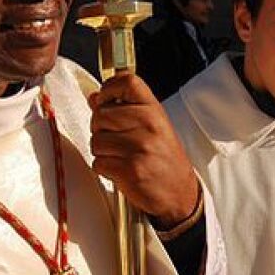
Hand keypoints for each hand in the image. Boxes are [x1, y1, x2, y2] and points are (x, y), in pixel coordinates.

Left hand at [88, 73, 198, 224]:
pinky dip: (104, 168)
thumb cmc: (163, 158)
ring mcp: (139, 147)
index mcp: (154, 110)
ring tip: (121, 156)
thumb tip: (94, 97)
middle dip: (100, 129)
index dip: (108, 89)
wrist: (180, 194)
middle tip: (116, 140)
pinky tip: (121, 170)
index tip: (105, 100)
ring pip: (96, 140)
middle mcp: (148, 124)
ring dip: (102, 152)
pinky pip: (98, 162)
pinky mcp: (130, 169)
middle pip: (100, 114)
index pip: (126, 81)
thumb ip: (124, 109)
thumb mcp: (152, 126)